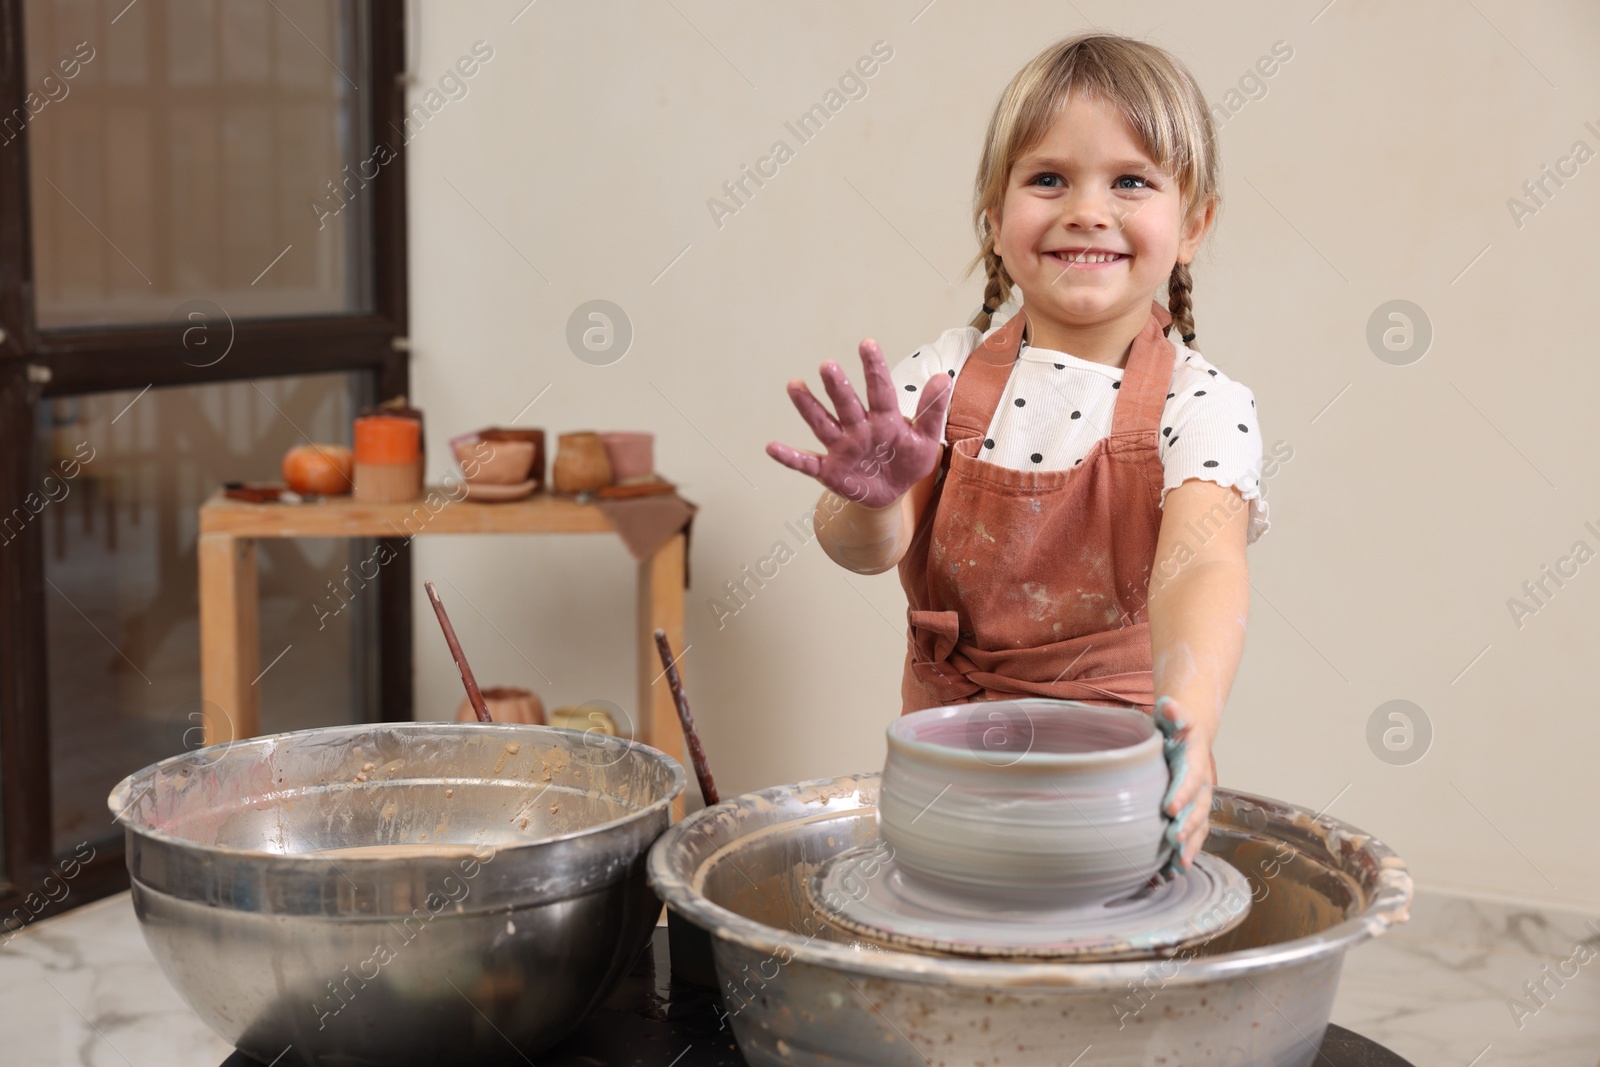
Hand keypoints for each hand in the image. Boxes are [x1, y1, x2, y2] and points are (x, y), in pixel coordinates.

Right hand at [766, 339, 952, 509]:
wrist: (892, 494)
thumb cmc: (908, 461)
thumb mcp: (927, 440)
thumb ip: (933, 411)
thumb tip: (944, 377)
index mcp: (884, 419)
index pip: (879, 391)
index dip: (874, 369)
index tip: (867, 344)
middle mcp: (858, 428)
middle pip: (846, 404)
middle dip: (838, 387)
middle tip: (828, 366)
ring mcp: (841, 448)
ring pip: (823, 424)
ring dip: (808, 407)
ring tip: (795, 385)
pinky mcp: (829, 470)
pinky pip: (806, 463)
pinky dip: (790, 457)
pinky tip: (771, 447)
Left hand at [1154, 695, 1216, 876]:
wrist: (1189, 738)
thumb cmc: (1176, 728)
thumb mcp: (1173, 716)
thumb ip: (1172, 712)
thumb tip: (1168, 704)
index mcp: (1195, 762)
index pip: (1191, 779)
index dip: (1183, 793)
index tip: (1170, 807)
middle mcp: (1202, 785)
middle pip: (1199, 809)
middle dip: (1188, 826)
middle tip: (1173, 841)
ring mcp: (1199, 802)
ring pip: (1200, 827)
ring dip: (1191, 846)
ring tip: (1180, 865)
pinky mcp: (1193, 813)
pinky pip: (1194, 836)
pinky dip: (1187, 853)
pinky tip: (1174, 871)